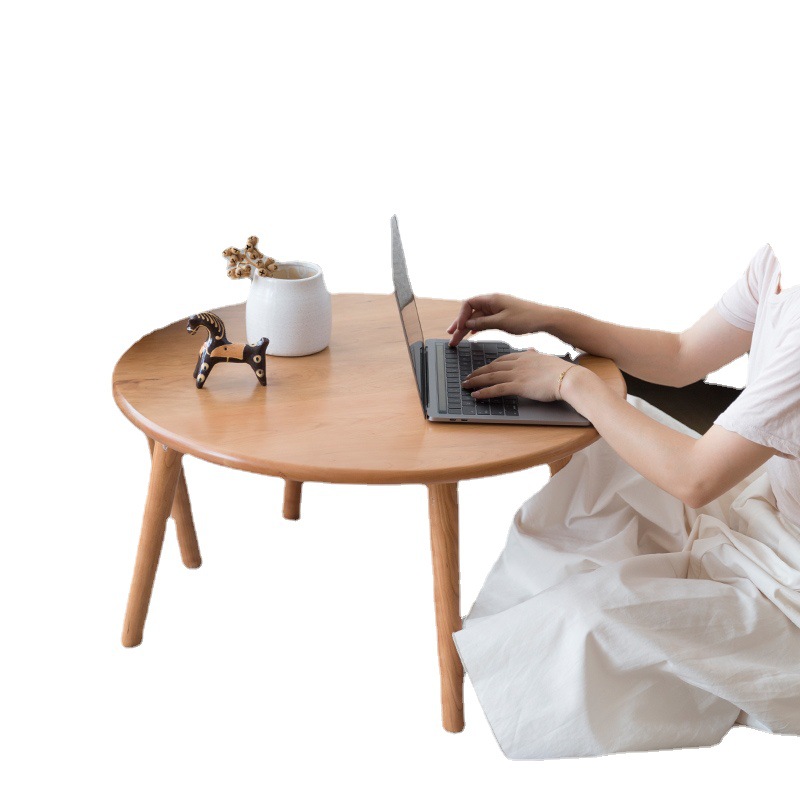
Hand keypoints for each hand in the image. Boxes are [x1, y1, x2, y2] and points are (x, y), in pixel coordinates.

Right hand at [447, 294, 548, 346]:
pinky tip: (472, 334)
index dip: (460, 316)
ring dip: (467, 328)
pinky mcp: (502, 315)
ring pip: (477, 318)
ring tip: (457, 339)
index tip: (458, 329)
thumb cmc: (525, 318)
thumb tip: (467, 324)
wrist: (544, 319)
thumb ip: (482, 323)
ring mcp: (497, 308)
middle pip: (471, 312)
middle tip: (451, 338)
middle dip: (460, 325)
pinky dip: (477, 327)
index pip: (468, 304)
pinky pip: (485, 320)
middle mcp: (492, 302)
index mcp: (491, 299)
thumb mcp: (501, 322)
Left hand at [461, 349, 581, 402]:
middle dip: (477, 373)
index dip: (489, 365)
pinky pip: (496, 389)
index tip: (482, 369)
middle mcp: (517, 363)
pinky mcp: (518, 386)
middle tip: (467, 378)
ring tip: (466, 386)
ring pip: (490, 377)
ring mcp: (517, 374)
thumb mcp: (546, 358)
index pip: (501, 360)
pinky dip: (484, 392)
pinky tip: (476, 395)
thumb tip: (532, 350)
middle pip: (492, 367)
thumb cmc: (561, 371)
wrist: (569, 378)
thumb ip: (536, 355)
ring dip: (476, 381)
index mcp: (524, 356)